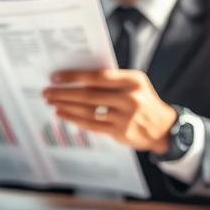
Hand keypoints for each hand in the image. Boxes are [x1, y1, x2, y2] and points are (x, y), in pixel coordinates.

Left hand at [44, 69, 176, 153]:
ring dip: (66, 106)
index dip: (74, 76)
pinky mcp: (120, 132)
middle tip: (47, 92)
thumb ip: (111, 80)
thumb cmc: (142, 100)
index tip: (55, 77)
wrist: (163, 127)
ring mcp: (125, 117)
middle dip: (64, 93)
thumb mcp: (134, 84)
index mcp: (132, 81)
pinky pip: (91, 125)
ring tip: (51, 102)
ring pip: (88, 111)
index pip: (98, 76)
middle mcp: (130, 98)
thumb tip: (77, 78)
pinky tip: (62, 114)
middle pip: (89, 95)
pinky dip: (74, 119)